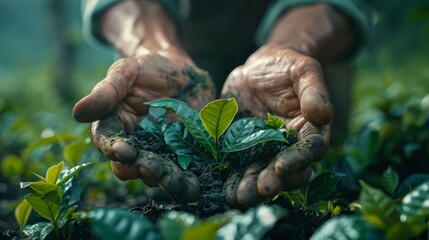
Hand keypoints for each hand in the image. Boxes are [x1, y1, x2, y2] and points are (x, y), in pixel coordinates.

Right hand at [73, 53, 215, 201]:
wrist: (182, 73)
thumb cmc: (148, 69)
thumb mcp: (126, 72)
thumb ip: (106, 92)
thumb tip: (77, 113)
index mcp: (115, 126)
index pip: (107, 142)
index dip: (114, 149)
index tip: (126, 150)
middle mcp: (134, 146)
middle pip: (131, 167)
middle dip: (143, 169)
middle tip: (156, 169)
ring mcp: (159, 153)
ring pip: (157, 175)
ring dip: (166, 181)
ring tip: (177, 182)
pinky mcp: (182, 157)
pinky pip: (183, 173)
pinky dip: (188, 182)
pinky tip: (196, 185)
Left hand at [221, 46, 332, 206]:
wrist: (258, 69)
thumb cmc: (286, 67)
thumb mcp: (303, 71)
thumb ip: (314, 92)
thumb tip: (324, 114)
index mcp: (308, 131)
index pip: (307, 150)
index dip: (296, 161)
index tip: (280, 167)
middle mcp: (287, 147)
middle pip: (284, 171)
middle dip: (272, 182)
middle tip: (260, 190)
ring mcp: (264, 151)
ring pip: (260, 174)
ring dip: (251, 188)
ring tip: (239, 197)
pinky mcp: (242, 150)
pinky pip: (238, 167)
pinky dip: (231, 180)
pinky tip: (222, 190)